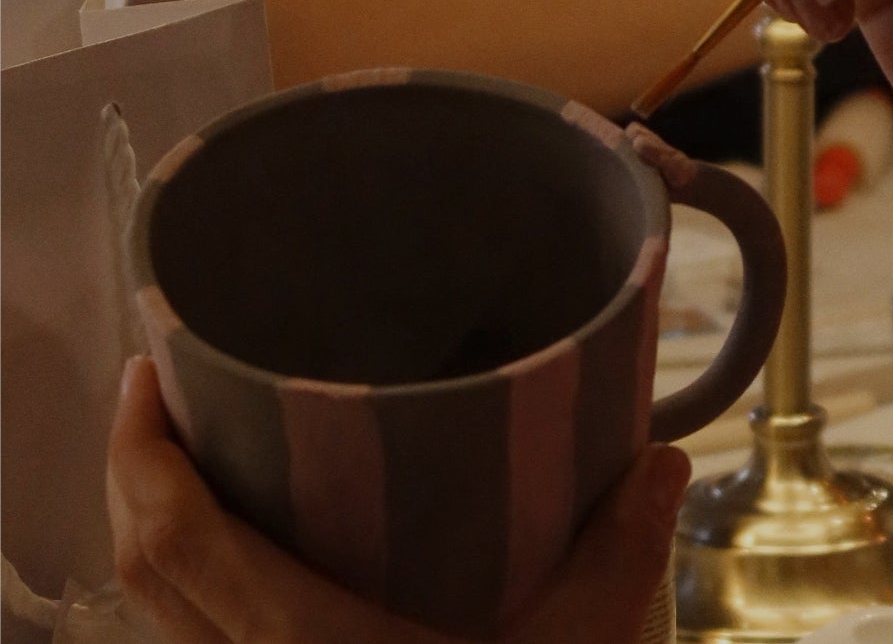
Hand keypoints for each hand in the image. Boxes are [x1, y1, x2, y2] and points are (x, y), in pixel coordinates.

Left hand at [107, 358, 688, 643]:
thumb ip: (617, 555)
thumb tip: (663, 459)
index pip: (181, 539)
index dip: (143, 452)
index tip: (151, 370)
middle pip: (142, 567)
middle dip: (134, 472)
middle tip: (166, 387)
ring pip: (156, 611)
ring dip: (156, 528)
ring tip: (197, 454)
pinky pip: (188, 641)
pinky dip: (187, 584)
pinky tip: (240, 553)